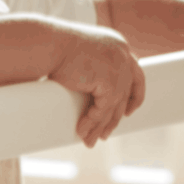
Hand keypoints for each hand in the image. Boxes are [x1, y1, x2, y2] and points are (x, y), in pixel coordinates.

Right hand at [47, 27, 145, 146]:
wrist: (49, 44)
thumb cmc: (56, 46)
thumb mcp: (82, 55)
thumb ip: (94, 68)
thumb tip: (94, 89)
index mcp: (118, 46)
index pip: (135, 74)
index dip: (133, 95)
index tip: (129, 111)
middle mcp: (123, 55)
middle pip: (125, 94)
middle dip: (113, 118)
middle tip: (104, 134)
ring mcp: (119, 68)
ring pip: (113, 106)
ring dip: (100, 126)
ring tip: (89, 139)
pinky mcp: (110, 82)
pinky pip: (104, 109)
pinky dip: (92, 122)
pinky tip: (82, 130)